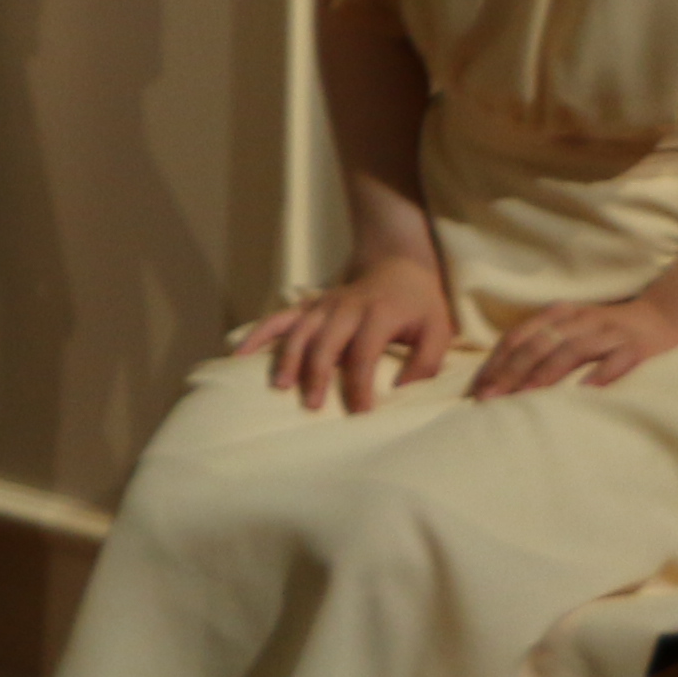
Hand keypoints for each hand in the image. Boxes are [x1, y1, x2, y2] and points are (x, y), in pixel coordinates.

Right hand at [234, 253, 458, 412]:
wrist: (397, 263)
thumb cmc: (419, 304)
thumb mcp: (438, 330)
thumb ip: (426, 362)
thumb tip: (402, 393)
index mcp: (378, 313)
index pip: (363, 352)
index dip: (360, 384)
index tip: (361, 413)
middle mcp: (345, 307)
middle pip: (324, 341)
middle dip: (317, 374)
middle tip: (313, 406)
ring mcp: (323, 304)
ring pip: (298, 330)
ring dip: (287, 357)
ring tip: (279, 386)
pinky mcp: (309, 306)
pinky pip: (278, 318)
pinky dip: (257, 334)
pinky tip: (239, 354)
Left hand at [471, 290, 677, 399]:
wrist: (664, 317)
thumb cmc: (607, 332)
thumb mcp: (571, 330)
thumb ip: (542, 345)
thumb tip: (500, 378)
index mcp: (559, 314)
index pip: (519, 336)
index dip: (496, 362)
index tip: (478, 390)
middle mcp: (580, 320)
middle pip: (538, 344)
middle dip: (511, 372)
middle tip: (491, 399)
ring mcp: (609, 332)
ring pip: (571, 350)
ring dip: (546, 374)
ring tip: (526, 396)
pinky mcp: (637, 348)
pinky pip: (616, 360)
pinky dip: (599, 375)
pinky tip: (584, 392)